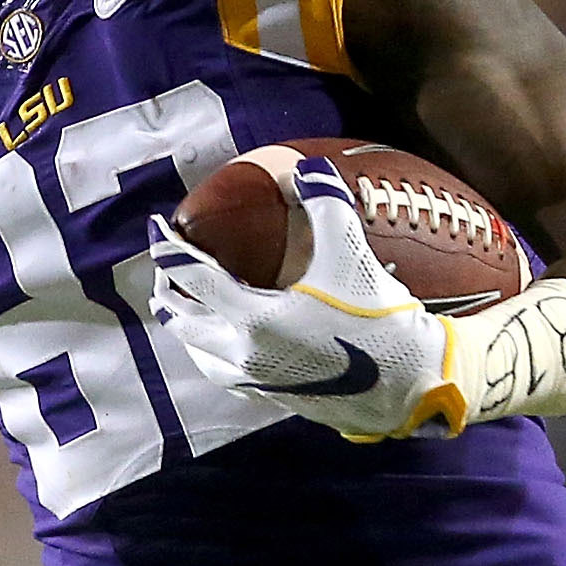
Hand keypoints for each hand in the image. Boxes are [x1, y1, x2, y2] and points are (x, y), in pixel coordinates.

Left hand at [147, 153, 461, 440]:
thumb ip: (326, 206)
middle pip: (182, 320)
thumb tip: (306, 167)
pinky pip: (224, 373)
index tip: (157, 228)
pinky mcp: (272, 397)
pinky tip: (226, 342)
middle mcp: (244, 353)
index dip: (169, 250)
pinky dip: (211, 351)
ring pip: (198, 352)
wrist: (408, 385)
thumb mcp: (351, 256)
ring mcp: (255, 381)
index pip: (191, 279)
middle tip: (167, 267)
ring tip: (186, 305)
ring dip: (186, 325)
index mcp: (252, 318)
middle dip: (167, 290)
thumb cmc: (379, 321)